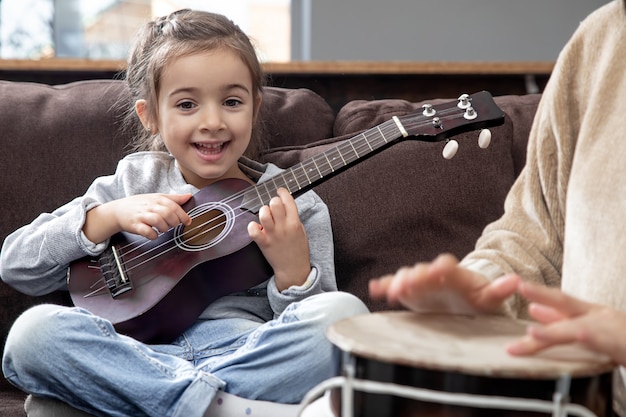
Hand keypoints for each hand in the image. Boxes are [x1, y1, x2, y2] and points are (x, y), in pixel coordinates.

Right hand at [83, 193, 192, 242]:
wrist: (118, 210)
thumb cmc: (140, 204)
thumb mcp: (156, 198)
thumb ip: (173, 198)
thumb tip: (189, 196)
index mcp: (157, 199)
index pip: (173, 205)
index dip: (182, 215)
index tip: (188, 222)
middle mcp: (149, 206)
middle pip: (167, 213)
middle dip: (174, 222)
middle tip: (174, 226)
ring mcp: (141, 215)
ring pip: (157, 220)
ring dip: (164, 227)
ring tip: (164, 229)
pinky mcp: (134, 225)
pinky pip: (146, 231)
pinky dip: (153, 235)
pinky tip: (154, 234)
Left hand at [247, 188, 310, 290]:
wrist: (293, 269)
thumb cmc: (298, 250)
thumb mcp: (301, 231)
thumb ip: (293, 218)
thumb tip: (285, 205)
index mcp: (295, 223)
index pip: (288, 200)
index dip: (282, 192)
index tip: (280, 191)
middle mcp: (283, 227)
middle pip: (274, 204)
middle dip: (273, 201)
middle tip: (273, 206)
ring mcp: (272, 235)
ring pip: (263, 214)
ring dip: (263, 211)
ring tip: (265, 215)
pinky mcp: (263, 243)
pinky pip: (253, 230)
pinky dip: (252, 226)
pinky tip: (256, 227)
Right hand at [369, 253, 519, 313]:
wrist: (462, 299)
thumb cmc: (477, 298)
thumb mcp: (490, 297)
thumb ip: (500, 289)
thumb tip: (516, 280)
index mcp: (455, 274)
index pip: (448, 266)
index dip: (442, 268)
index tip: (438, 269)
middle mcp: (434, 274)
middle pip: (423, 271)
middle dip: (415, 276)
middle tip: (408, 282)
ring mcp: (420, 281)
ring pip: (407, 277)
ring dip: (398, 282)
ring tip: (391, 290)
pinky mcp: (409, 290)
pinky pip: (395, 285)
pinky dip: (385, 286)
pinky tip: (374, 289)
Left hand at [507, 282, 625, 365]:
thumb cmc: (624, 342)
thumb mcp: (593, 330)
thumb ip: (564, 321)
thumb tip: (534, 311)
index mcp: (593, 313)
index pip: (563, 300)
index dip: (541, 292)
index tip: (519, 284)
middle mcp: (602, 317)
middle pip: (569, 305)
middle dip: (545, 295)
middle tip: (523, 287)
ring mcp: (614, 329)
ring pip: (581, 329)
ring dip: (556, 332)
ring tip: (532, 333)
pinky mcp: (623, 344)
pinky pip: (604, 343)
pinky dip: (590, 341)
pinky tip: (579, 338)